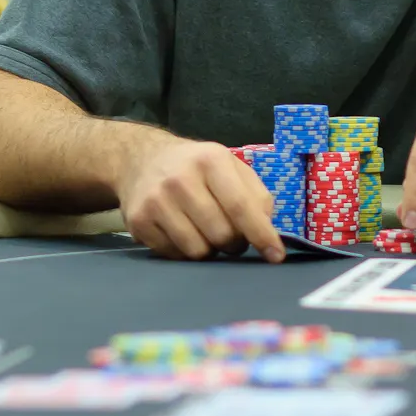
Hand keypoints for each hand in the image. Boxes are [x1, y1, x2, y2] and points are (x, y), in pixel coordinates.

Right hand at [117, 138, 285, 262]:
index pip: (240, 206)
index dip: (261, 234)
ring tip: (207, 232)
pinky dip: (185, 251)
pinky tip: (183, 231)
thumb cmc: (197, 166)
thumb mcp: (230, 166)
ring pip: (198, 250)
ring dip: (210, 250)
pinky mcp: (139, 221)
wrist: (142, 159)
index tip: (276, 256)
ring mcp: (157, 200)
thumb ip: (255, 194)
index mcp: (211, 159)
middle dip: (234, 243)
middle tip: (232, 235)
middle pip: (221, 234)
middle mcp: (181, 178)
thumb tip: (267, 228)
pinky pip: (174, 255)